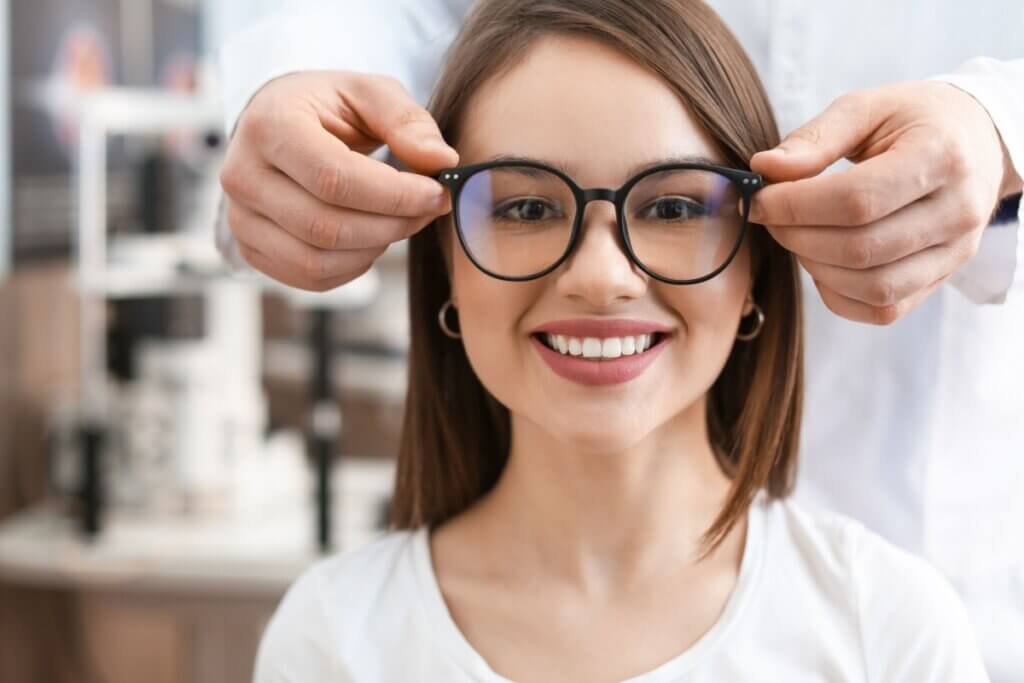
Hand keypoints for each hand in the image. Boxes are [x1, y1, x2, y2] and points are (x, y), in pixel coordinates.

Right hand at [220, 71, 457, 290]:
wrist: (280, 125)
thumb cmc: (328, 109)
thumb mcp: (370, 94)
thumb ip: (408, 122)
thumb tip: (441, 161)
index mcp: (269, 126)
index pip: (334, 178)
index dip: (394, 195)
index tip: (436, 192)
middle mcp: (242, 175)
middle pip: (326, 227)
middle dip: (392, 225)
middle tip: (429, 208)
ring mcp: (241, 218)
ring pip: (317, 261)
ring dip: (375, 249)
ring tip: (401, 220)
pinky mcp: (251, 248)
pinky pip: (310, 277)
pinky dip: (354, 266)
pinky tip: (372, 238)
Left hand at [749, 81, 1020, 324]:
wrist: (977, 142)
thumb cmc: (913, 121)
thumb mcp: (867, 107)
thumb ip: (815, 138)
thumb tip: (764, 169)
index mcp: (941, 156)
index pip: (857, 199)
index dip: (795, 206)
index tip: (758, 198)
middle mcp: (958, 212)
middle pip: (860, 248)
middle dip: (797, 236)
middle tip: (770, 216)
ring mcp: (954, 253)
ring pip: (872, 287)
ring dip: (814, 266)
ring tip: (797, 234)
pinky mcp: (941, 280)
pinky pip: (882, 309)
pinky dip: (838, 293)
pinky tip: (822, 260)